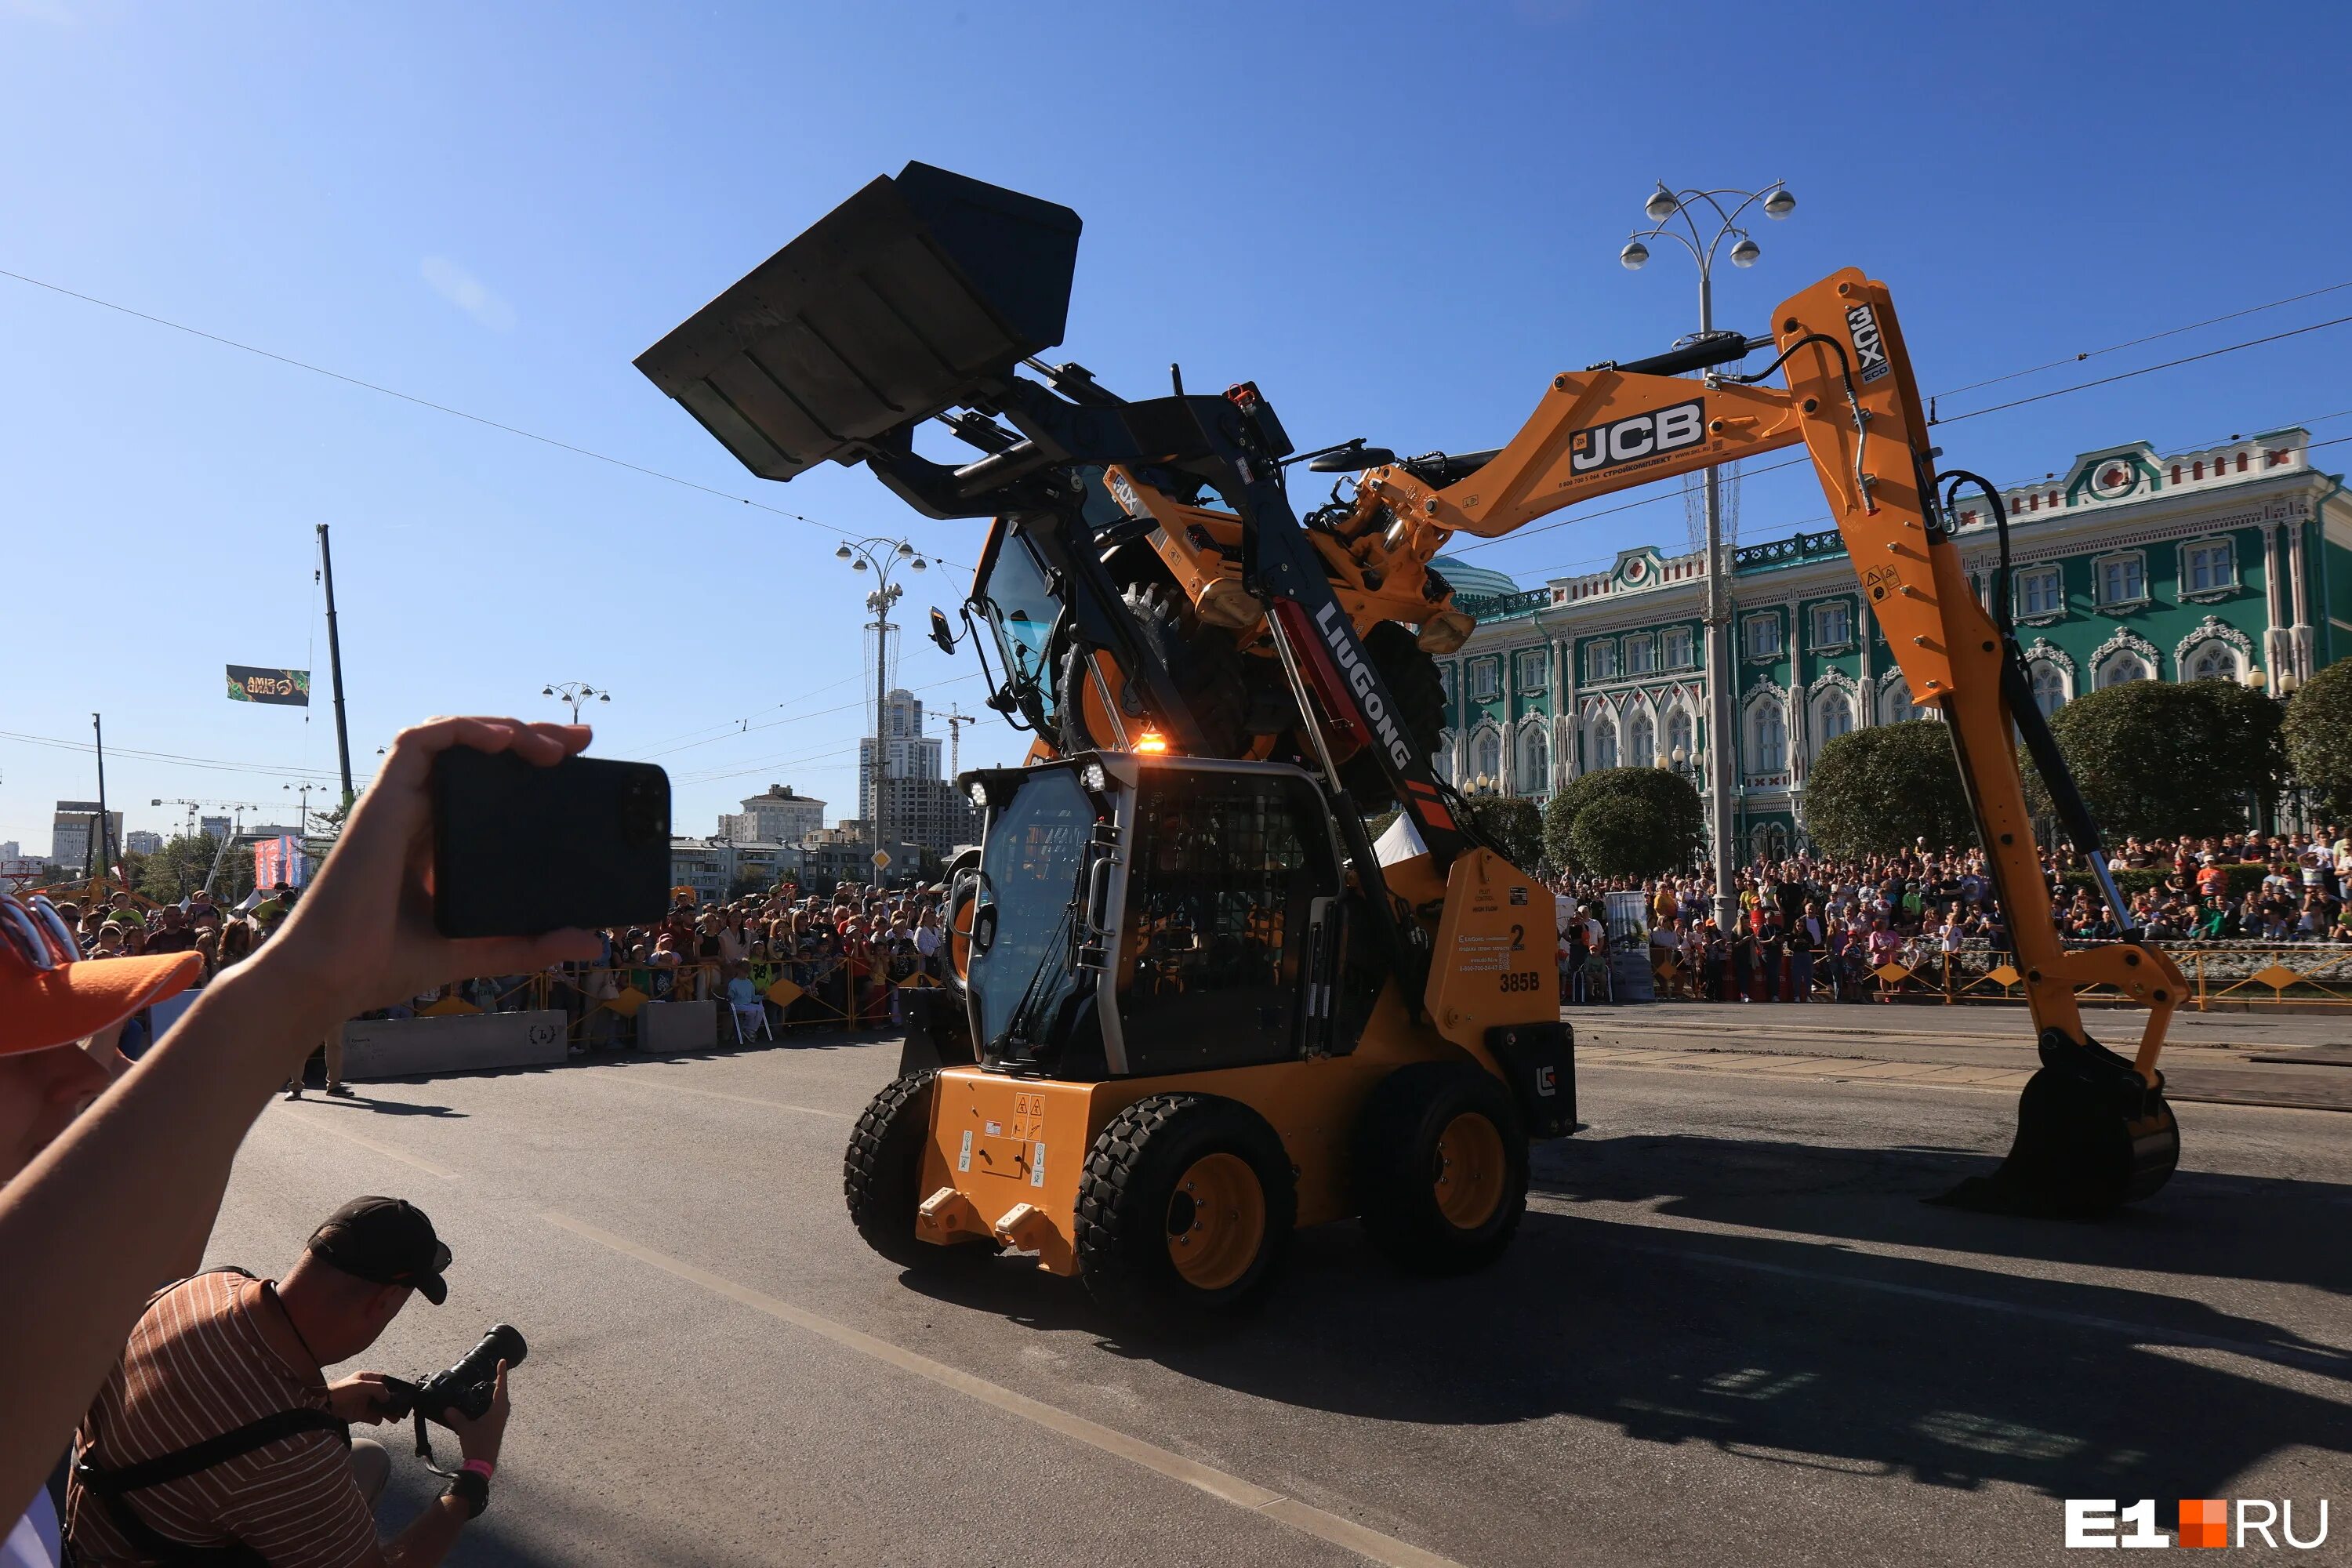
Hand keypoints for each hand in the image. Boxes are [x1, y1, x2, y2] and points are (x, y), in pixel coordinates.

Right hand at [259, 718, 604, 1025]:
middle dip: (530, 736)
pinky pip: (419, 742)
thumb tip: (592, 943)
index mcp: (438, 842)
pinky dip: (462, 730)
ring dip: (503, 728)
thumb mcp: (477, 949)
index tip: (576, 762)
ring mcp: (399, 805)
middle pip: (476, 755)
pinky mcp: (382, 801)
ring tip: (550, 744)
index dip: (529, 766)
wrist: (329, 979)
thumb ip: (530, 944)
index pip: (488, 785)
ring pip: (451, 738)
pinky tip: (503, 739)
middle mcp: (419, 816)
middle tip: (580, 741)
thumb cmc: (383, 965)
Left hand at [326, 1372, 399, 1424]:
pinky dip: (377, 1419)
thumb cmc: (340, 1391)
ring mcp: (363, 1403)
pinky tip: (378, 1420)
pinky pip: (373, 1417)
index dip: (393, 1385)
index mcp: (366, 1378)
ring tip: (395, 1418)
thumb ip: (376, 1388)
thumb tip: (388, 1397)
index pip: (384, 1380)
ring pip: (380, 1407)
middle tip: (400, 1408)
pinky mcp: (360, 1414)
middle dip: (392, 1402)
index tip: (401, 1392)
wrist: (323, 1407)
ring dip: (388, 1412)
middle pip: (384, 1395)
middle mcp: (366, 1390)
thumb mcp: (359, 1385)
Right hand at [444, 1360, 510, 1463]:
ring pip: (499, 1401)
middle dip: (498, 1381)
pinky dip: (490, 1402)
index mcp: (498, 1409)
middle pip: (502, 1392)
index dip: (501, 1373)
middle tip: (493, 1371)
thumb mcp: (465, 1429)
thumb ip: (456, 1417)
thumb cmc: (478, 1445)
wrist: (483, 1463)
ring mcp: (500, 1419)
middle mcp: (502, 1412)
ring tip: (487, 1385)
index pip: (501, 1386)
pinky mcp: (496, 1426)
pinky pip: (496, 1408)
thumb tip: (447, 1408)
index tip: (502, 1361)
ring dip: (494, 1392)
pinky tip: (482, 1404)